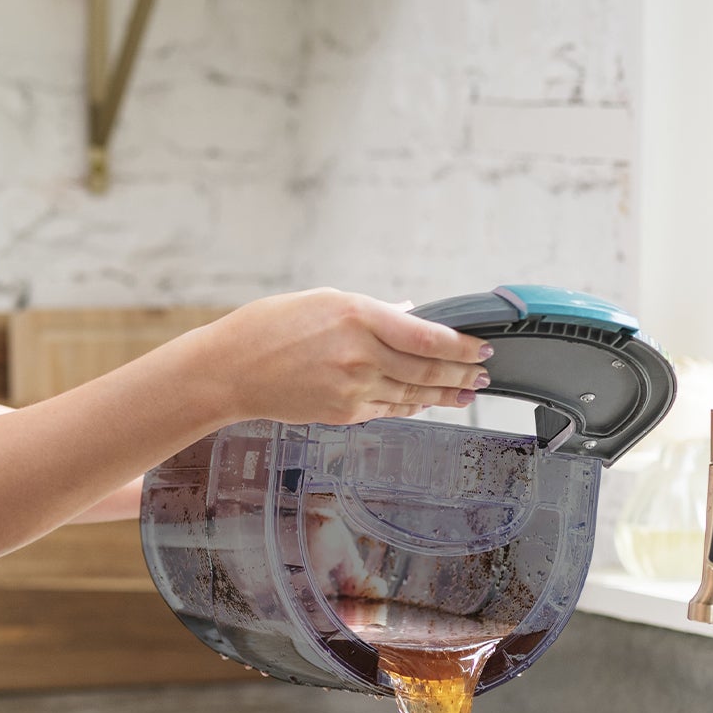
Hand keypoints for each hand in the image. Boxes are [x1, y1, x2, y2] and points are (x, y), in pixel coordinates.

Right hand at [193, 289, 490, 426]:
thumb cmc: (268, 327)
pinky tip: (424, 404)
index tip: (481, 349)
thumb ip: (371, 310)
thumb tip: (408, 312)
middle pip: (427, 370)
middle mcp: (360, 353)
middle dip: (461, 374)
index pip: (427, 337)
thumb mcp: (321, 300)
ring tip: (466, 394)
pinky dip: (410, 406)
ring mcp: (353, 387)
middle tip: (482, 375)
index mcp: (357, 315)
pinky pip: (387, 409)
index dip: (461, 347)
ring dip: (444, 395)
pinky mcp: (343, 412)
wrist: (229, 370)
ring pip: (412, 394)